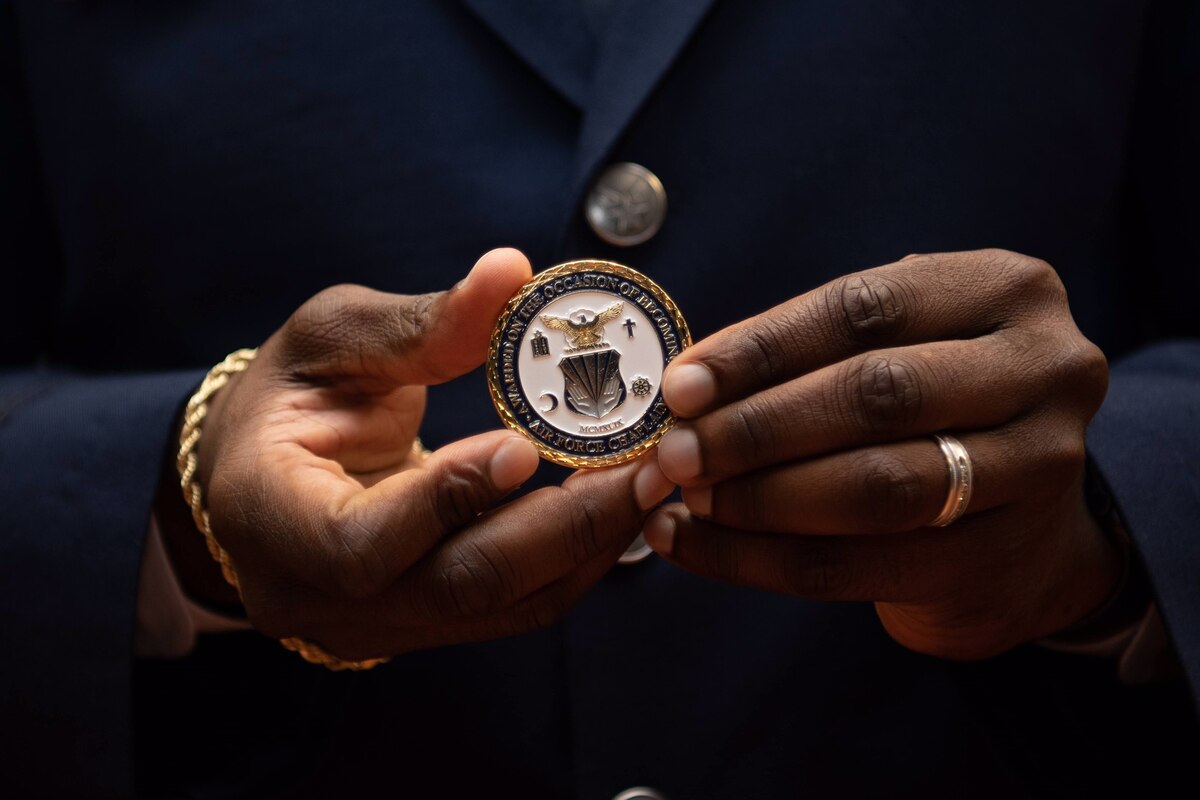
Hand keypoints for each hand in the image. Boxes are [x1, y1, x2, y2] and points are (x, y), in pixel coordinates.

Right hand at [159, 249, 673, 660]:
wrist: (256, 479)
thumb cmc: (286, 397)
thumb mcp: (330, 341)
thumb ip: (419, 323)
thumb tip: (511, 272)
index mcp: (270, 520)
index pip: (361, 543)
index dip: (449, 500)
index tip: (527, 445)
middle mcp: (322, 597)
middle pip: (460, 587)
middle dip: (565, 527)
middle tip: (646, 464)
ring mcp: (379, 627)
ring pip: (504, 608)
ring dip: (590, 544)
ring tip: (654, 478)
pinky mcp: (428, 625)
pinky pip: (516, 606)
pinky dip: (577, 557)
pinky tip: (620, 503)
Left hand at [646, 249, 1117, 659]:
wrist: (1023, 522)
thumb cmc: (933, 408)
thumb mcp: (897, 346)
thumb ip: (808, 355)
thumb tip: (686, 390)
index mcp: (1005, 290)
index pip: (864, 308)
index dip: (763, 348)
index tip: (682, 385)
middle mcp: (1045, 369)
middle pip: (878, 395)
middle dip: (758, 428)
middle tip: (675, 452)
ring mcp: (1041, 468)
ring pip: (878, 486)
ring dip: (761, 498)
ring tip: (687, 500)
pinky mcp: (1007, 558)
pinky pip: (860, 566)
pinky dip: (760, 560)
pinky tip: (695, 547)